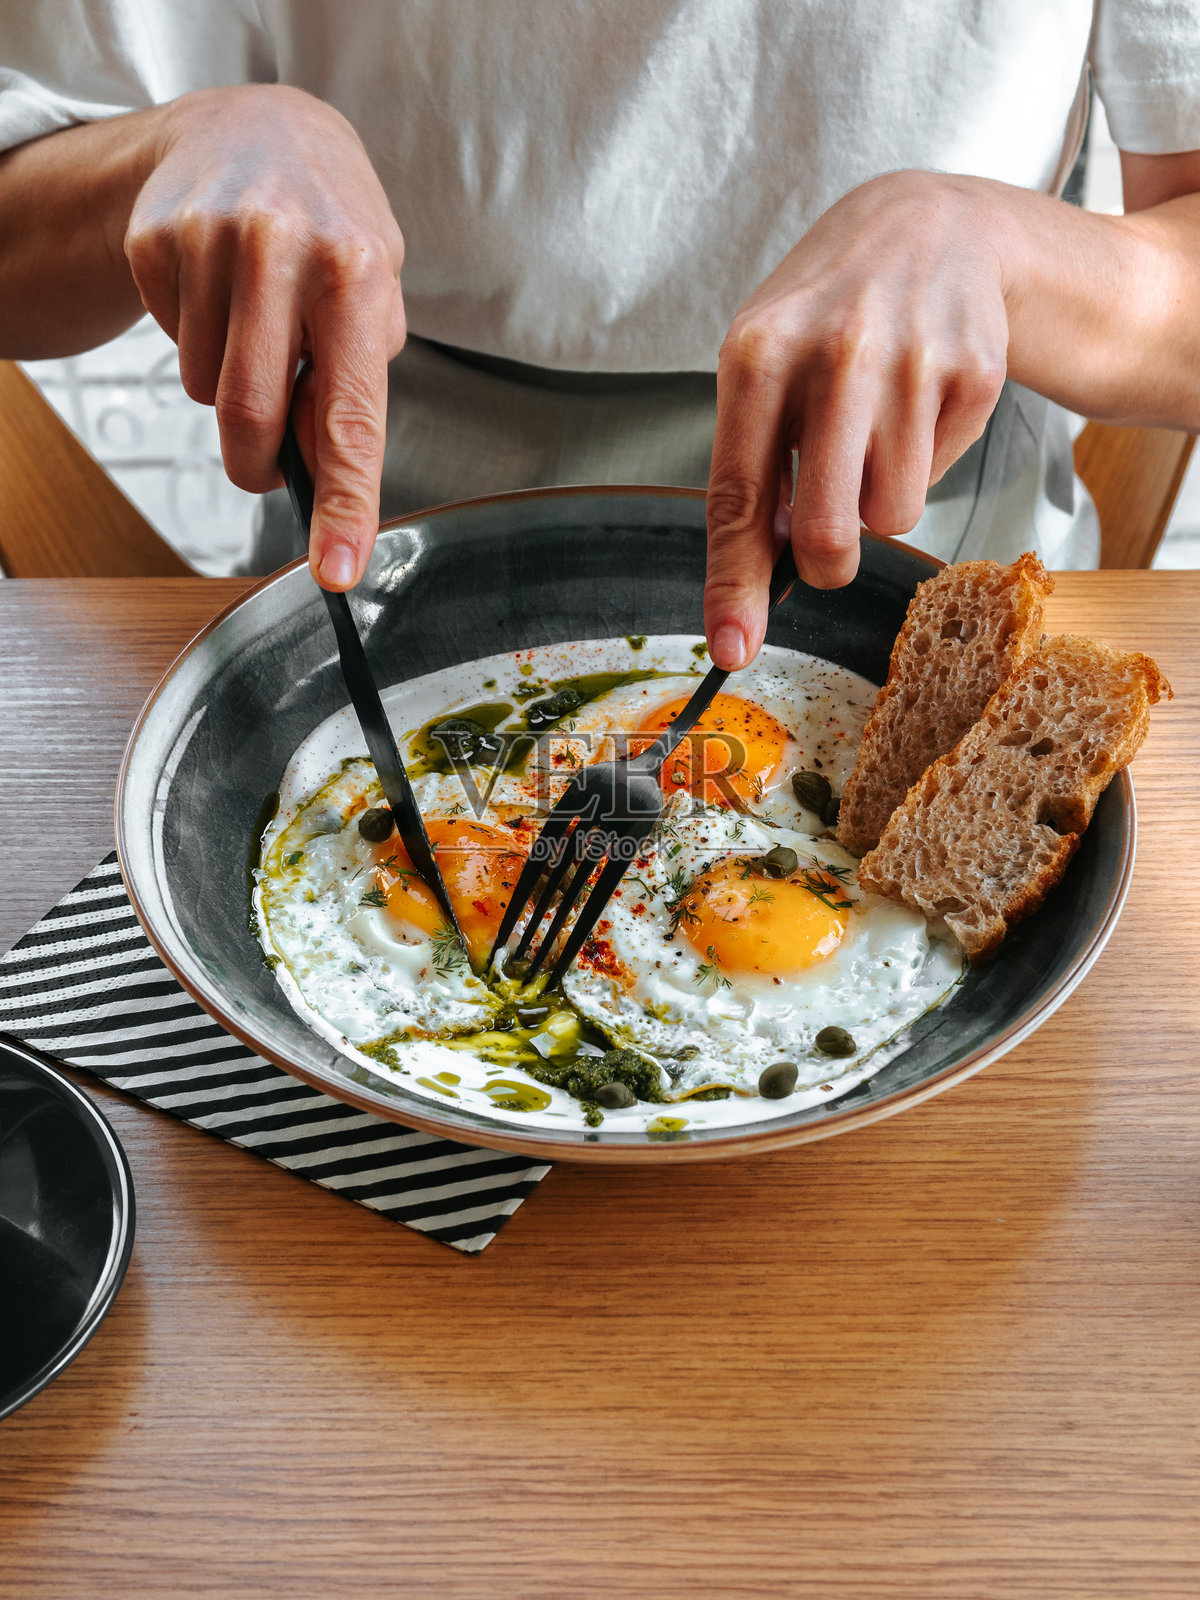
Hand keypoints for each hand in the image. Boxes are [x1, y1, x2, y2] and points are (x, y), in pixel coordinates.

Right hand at [125, 85, 405, 588]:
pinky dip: (198, 344)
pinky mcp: (155, 240)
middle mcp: (282, 250)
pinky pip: (172, 347)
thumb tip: (326, 471)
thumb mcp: (375, 291)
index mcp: (356, 273)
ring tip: (258, 324)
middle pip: (252, 419)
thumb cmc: (332, 227)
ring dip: (232, 388)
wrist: (255, 125)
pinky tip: (220, 293)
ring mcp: (210, 240)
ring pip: (207, 391)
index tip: (337, 570)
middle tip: (266, 461)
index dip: (344, 505)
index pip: (351, 418)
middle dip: (257, 465)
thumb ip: (358, 382)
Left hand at [704, 170, 1008, 667]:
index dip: (733, 586)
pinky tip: (915, 404)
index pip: (737, 497)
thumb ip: (752, 465)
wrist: (933, 227)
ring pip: (893, 518)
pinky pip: (939, 478)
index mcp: (758, 353)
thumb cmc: (828, 314)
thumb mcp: (763, 364)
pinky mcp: (975, 371)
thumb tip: (758, 578)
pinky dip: (923, 461)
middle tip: (826, 549)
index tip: (731, 650)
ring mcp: (911, 360)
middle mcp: (834, 353)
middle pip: (829, 533)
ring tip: (872, 435)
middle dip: (826, 566)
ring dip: (878, 502)